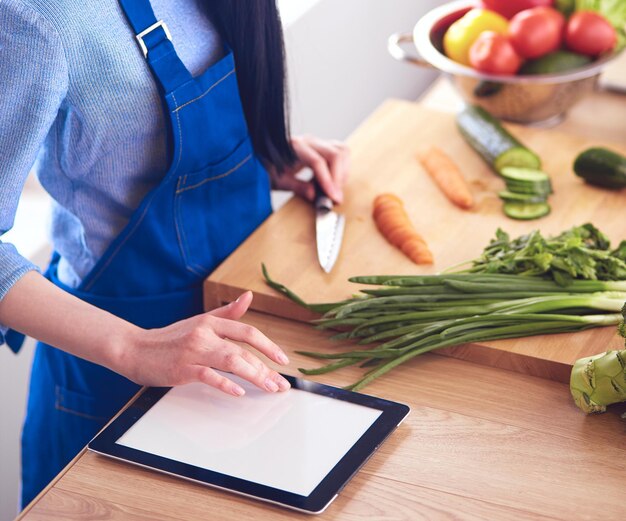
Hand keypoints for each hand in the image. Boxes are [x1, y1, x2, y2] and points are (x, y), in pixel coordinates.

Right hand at [121, 291, 289, 395]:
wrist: (135, 348)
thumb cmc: (170, 338)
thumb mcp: (200, 321)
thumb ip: (227, 312)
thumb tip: (248, 297)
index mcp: (210, 322)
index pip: (246, 331)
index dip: (268, 345)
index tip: (282, 360)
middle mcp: (204, 334)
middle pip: (243, 349)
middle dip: (265, 368)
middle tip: (280, 384)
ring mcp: (193, 351)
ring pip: (231, 360)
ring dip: (254, 375)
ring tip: (269, 388)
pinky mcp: (181, 368)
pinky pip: (208, 376)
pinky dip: (225, 384)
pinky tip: (239, 392)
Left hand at [271, 135, 349, 203]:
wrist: (266, 159)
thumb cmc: (269, 169)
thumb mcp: (278, 181)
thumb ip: (296, 186)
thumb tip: (313, 195)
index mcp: (295, 147)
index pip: (317, 162)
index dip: (327, 180)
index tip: (333, 197)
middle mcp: (308, 141)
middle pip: (334, 154)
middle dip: (339, 178)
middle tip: (336, 197)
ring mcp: (317, 142)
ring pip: (342, 150)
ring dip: (343, 171)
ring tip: (335, 188)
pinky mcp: (323, 146)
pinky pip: (341, 152)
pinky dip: (342, 167)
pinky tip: (334, 181)